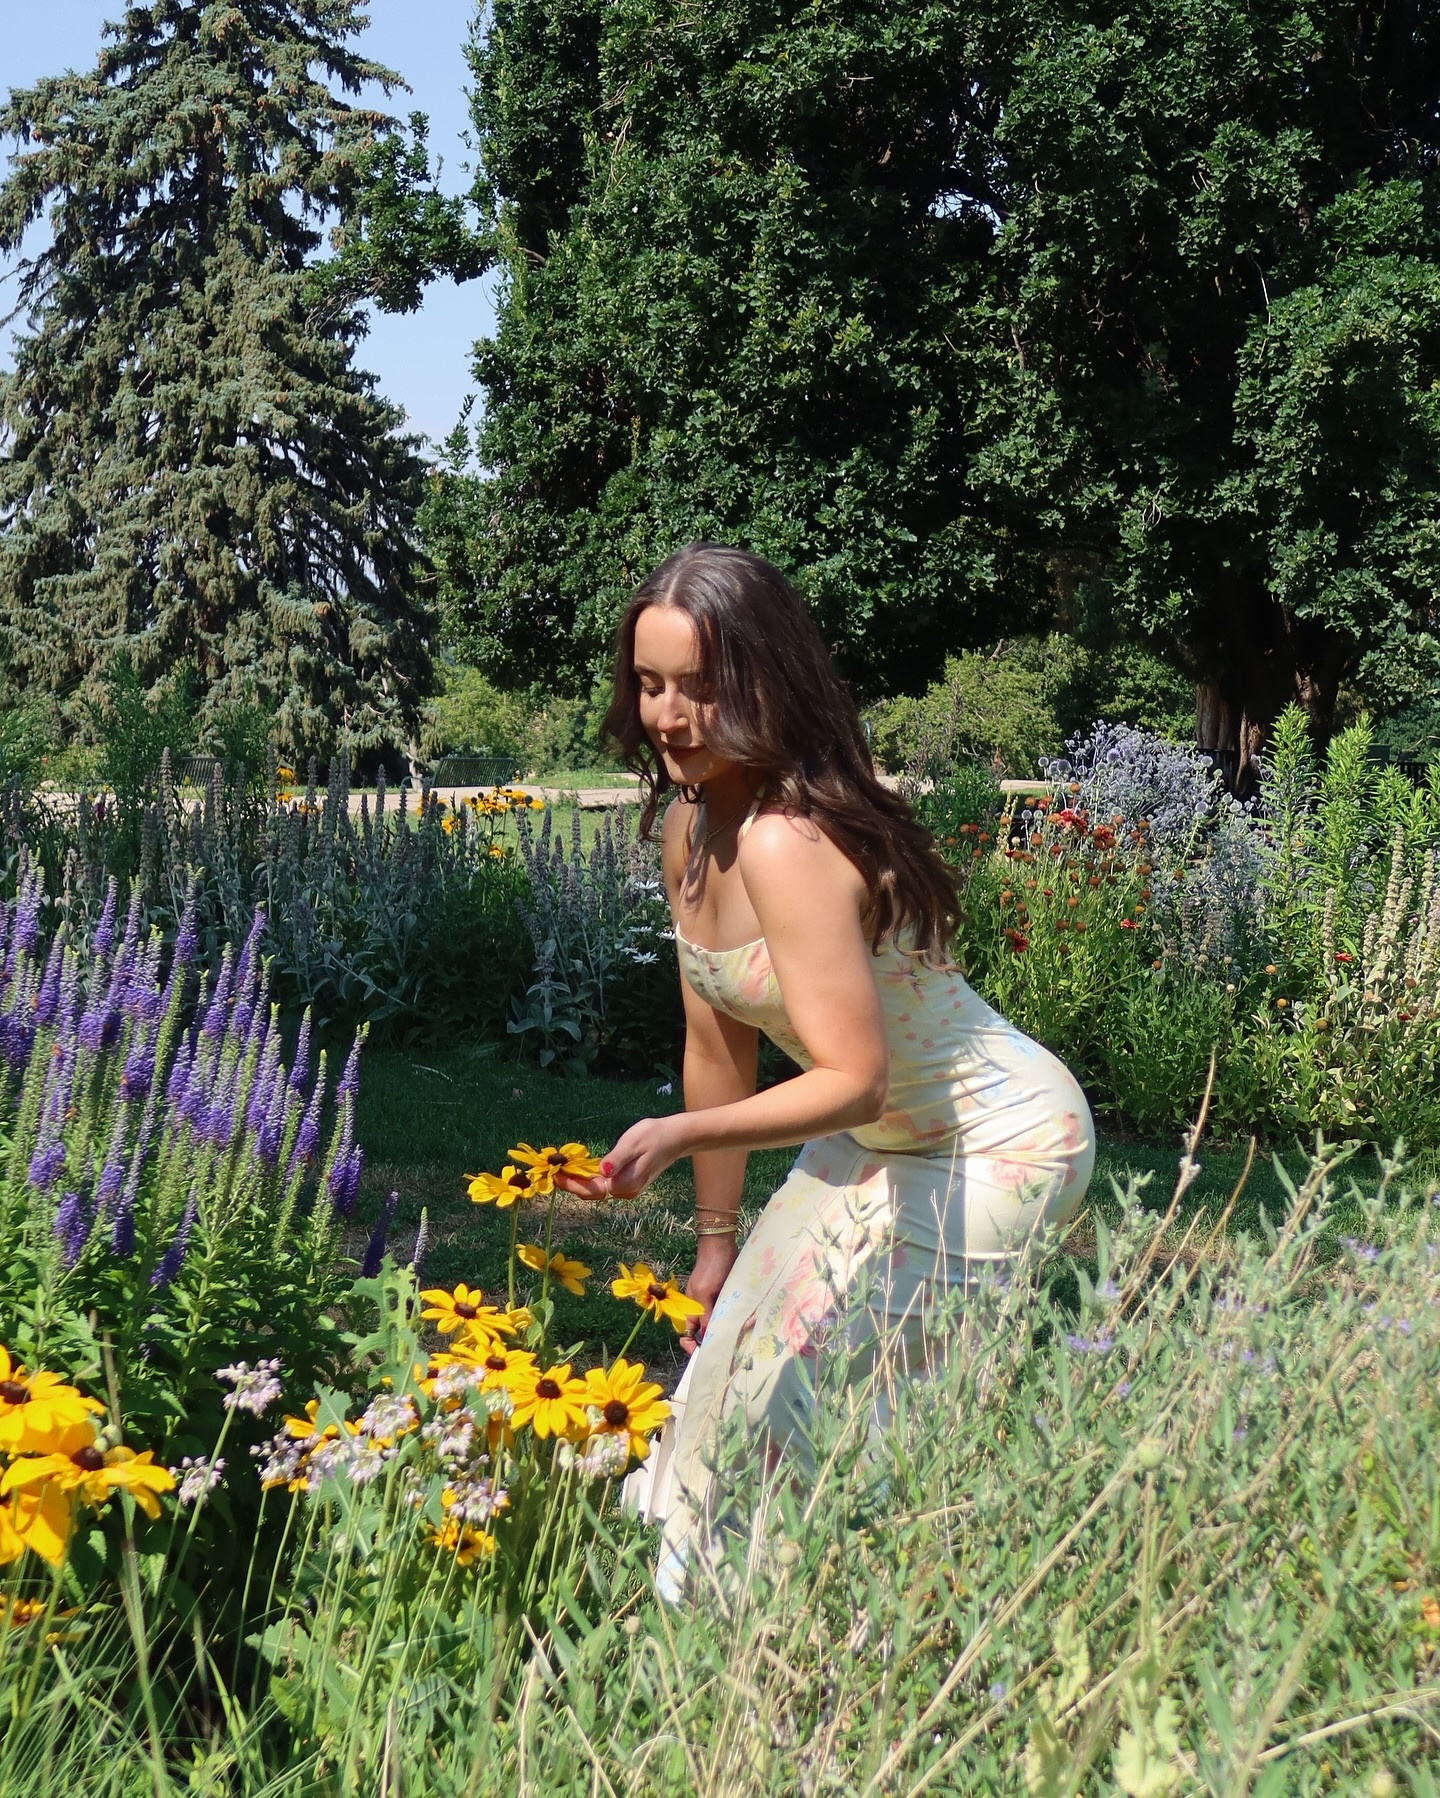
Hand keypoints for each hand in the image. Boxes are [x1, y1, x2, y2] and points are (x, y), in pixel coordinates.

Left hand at [553, 1114, 691, 1201]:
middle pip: (592, 1193)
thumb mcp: (633, 1143)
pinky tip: (580, 1169)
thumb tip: (601, 1171)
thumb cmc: (654, 1135)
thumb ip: (616, 1159)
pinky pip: (604, 1185)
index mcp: (626, 1184)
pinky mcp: (628, 1183)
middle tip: (553, 1172)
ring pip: (597, 1190)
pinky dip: (590, 1178)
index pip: (592, 1190)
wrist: (676, 1138)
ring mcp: (628, 1189)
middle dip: (572, 1184)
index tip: (555, 1175)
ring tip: (562, 1169)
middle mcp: (626, 1191)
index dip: (572, 1184)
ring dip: (579, 1181)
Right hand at [680, 1235, 737, 1356]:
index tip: (706, 1354)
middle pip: (707, 1332)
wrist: (721, 1244)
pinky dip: (738, 1317)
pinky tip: (749, 1317)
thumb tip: (706, 1338)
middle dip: (717, 1339)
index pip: (688, 1334)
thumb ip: (706, 1315)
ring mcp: (715, 1302)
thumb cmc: (711, 1267)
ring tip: (745, 1328)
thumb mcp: (706, 1293)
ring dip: (732, 1328)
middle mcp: (703, 1308)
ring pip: (721, 1323)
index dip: (693, 1346)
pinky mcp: (727, 1295)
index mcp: (692, 1309)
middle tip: (733, 1343)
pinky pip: (731, 1312)